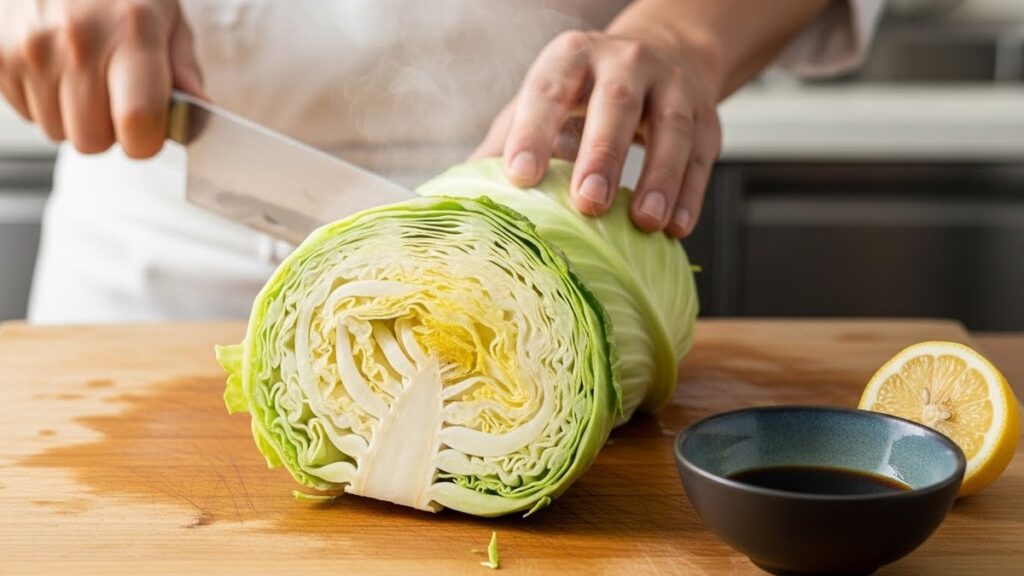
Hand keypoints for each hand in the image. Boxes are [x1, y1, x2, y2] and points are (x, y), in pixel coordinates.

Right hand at [0, 0, 202, 157]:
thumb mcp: (166, 16)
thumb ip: (184, 69)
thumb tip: (201, 114)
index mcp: (131, 31)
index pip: (138, 123)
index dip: (147, 140)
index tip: (151, 129)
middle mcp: (77, 41)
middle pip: (94, 141)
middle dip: (110, 130)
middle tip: (115, 95)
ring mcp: (31, 49)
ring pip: (59, 132)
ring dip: (76, 117)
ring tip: (84, 75)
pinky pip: (28, 114)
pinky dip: (46, 101)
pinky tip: (57, 68)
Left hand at [472, 31, 721, 237]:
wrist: (663, 58)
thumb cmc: (584, 94)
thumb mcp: (542, 102)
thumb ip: (506, 143)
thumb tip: (458, 198)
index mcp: (572, 58)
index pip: (548, 90)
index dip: (533, 132)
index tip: (520, 178)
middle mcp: (626, 63)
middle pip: (617, 104)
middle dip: (603, 154)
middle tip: (589, 203)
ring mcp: (673, 87)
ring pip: (672, 128)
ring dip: (659, 177)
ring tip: (644, 223)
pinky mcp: (708, 118)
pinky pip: (702, 156)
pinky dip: (690, 193)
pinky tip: (675, 227)